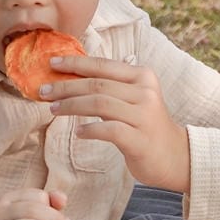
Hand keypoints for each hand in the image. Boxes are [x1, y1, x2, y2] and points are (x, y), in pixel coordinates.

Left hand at [42, 55, 190, 192]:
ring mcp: (144, 116)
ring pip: (99, 104)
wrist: (176, 156)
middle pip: (97, 84)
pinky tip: (78, 132)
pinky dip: (90, 130)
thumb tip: (72, 78)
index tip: (52, 63)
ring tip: (53, 110)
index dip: (75, 63)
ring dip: (71, 106)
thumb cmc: (147, 126)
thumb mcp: (135, 99)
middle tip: (43, 91)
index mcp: (142, 76)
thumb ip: (112, 87)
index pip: (103, 65)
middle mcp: (145, 92)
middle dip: (66, 86)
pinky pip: (108, 130)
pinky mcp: (140, 139)